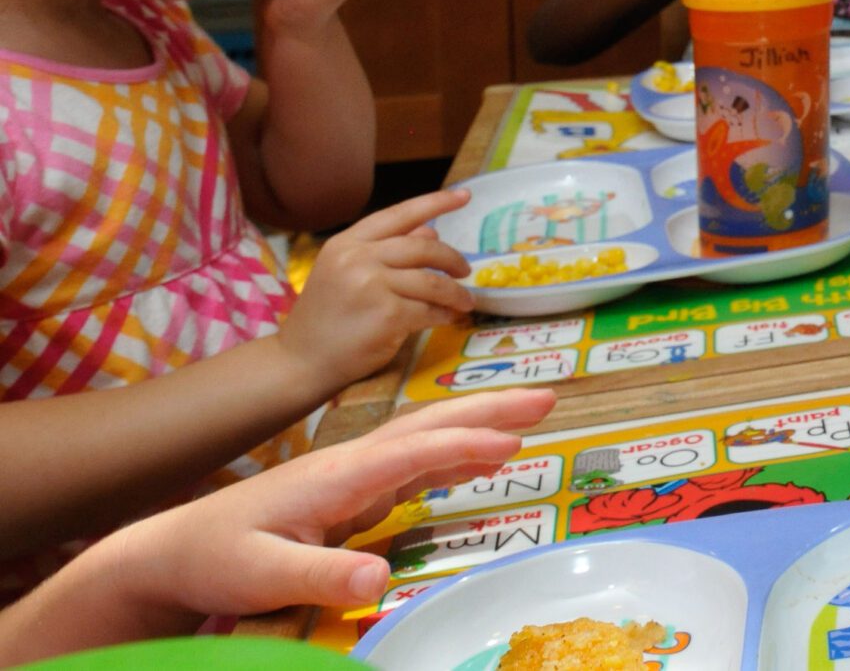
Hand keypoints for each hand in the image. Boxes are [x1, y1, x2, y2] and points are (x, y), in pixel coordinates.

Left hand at [93, 389, 555, 619]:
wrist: (172, 553)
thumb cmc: (213, 561)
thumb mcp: (261, 575)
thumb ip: (320, 575)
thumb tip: (381, 581)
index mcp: (335, 476)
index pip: (411, 450)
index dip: (463, 445)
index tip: (514, 442)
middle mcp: (351, 464)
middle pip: (429, 426)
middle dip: (488, 409)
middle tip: (548, 397)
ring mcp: (353, 475)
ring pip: (427, 439)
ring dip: (479, 425)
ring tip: (531, 417)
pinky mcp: (352, 493)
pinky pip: (417, 464)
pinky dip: (456, 453)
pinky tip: (480, 457)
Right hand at [278, 189, 475, 393]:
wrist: (299, 362)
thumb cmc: (325, 318)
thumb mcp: (345, 273)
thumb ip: (386, 250)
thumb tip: (432, 231)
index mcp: (346, 243)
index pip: (399, 214)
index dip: (435, 202)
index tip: (464, 194)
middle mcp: (357, 258)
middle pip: (424, 248)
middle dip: (452, 259)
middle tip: (466, 270)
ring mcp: (372, 285)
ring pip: (432, 282)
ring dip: (455, 293)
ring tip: (465, 301)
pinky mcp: (387, 315)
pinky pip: (429, 310)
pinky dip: (444, 314)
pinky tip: (447, 318)